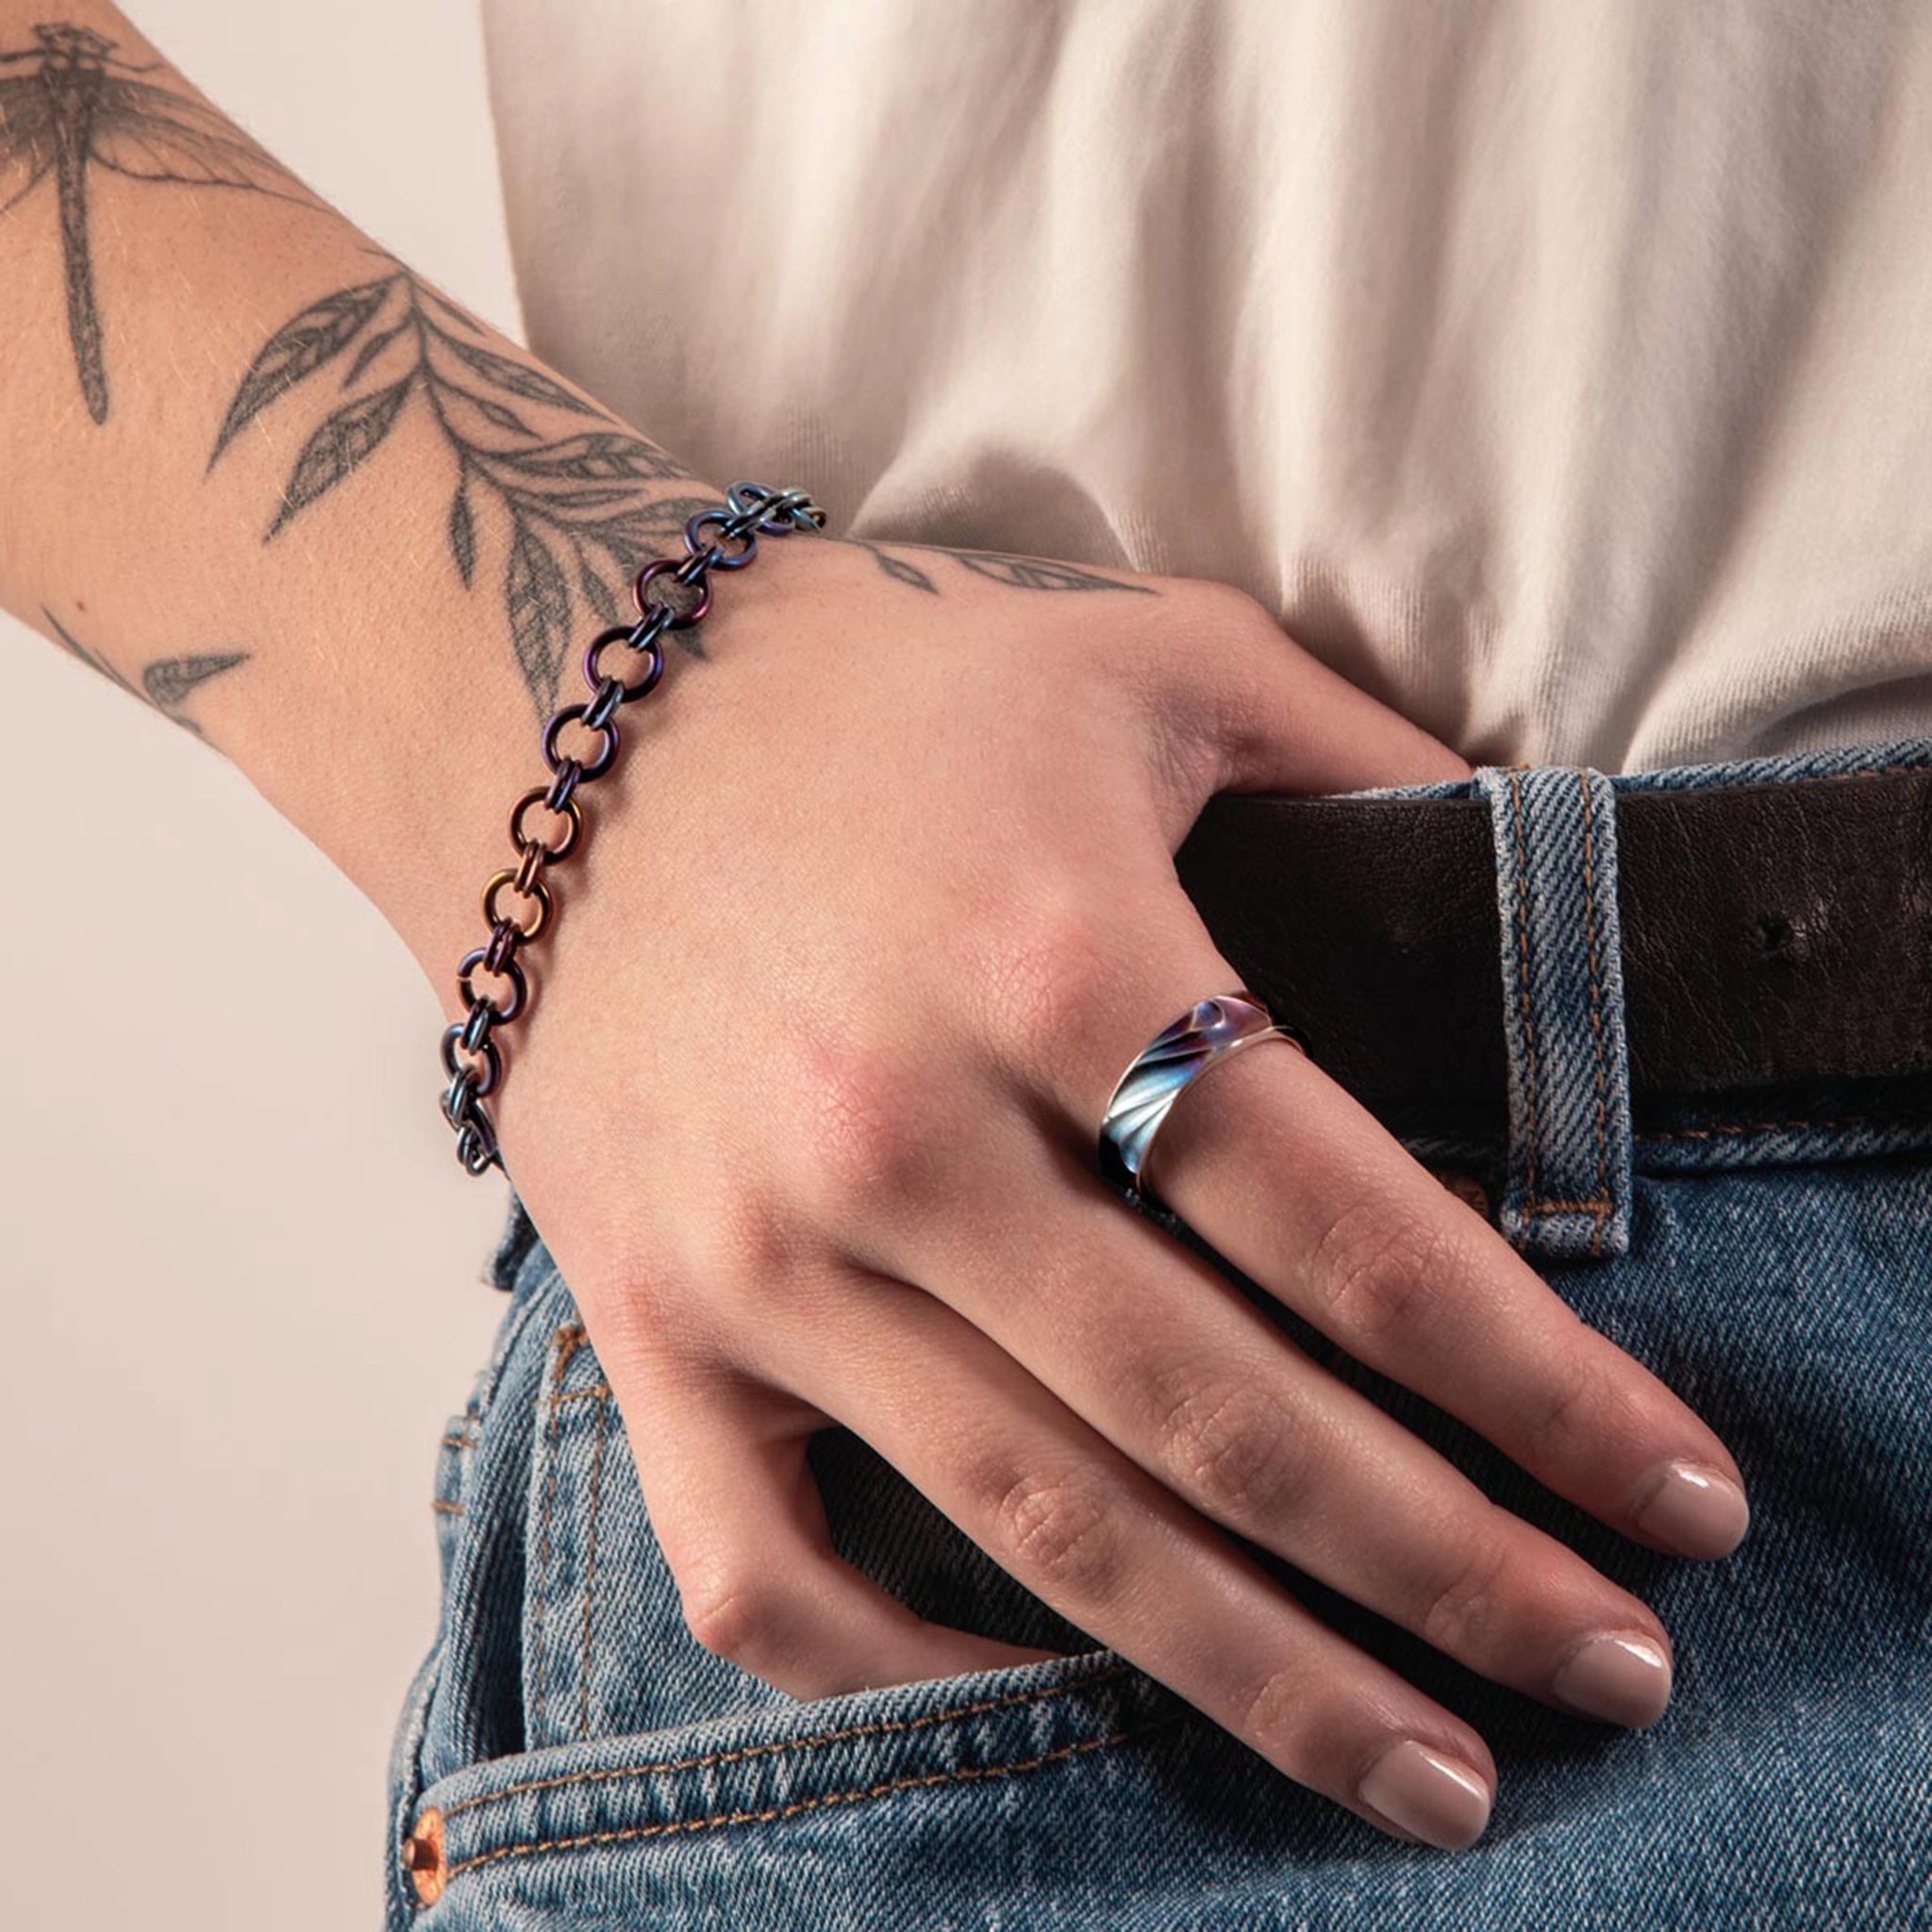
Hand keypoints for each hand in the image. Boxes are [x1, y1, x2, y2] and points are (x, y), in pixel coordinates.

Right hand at [475, 531, 1745, 1850]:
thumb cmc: (877, 683)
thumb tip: (1536, 847)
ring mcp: (760, 1253)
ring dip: (1256, 1674)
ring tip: (1420, 1770)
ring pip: (1039, 1529)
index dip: (1538, 1385)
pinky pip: (760, 1569)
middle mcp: (904, 1133)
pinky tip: (1048, 1692)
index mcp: (1055, 956)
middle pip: (1227, 1420)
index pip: (1353, 1229)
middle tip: (1610, 1673)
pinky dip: (903, 1677)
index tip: (1670, 1493)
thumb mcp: (1155, 659)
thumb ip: (1364, 754)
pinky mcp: (646, 1320)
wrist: (562, 720)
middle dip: (1450, 1572)